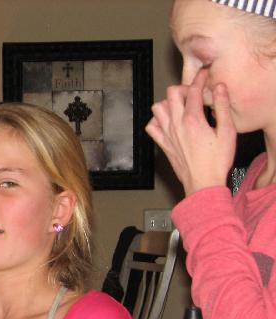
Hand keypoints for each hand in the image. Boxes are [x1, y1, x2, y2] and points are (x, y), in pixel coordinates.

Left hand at [145, 69, 236, 195]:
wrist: (203, 183)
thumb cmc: (217, 161)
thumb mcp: (228, 132)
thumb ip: (223, 107)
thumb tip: (219, 88)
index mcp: (193, 120)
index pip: (193, 90)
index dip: (200, 79)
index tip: (205, 75)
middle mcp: (176, 125)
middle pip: (171, 93)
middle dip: (182, 88)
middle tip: (193, 92)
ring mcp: (167, 135)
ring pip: (157, 108)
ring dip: (168, 103)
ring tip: (180, 106)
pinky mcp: (163, 145)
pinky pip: (151, 127)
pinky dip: (157, 121)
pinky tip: (168, 122)